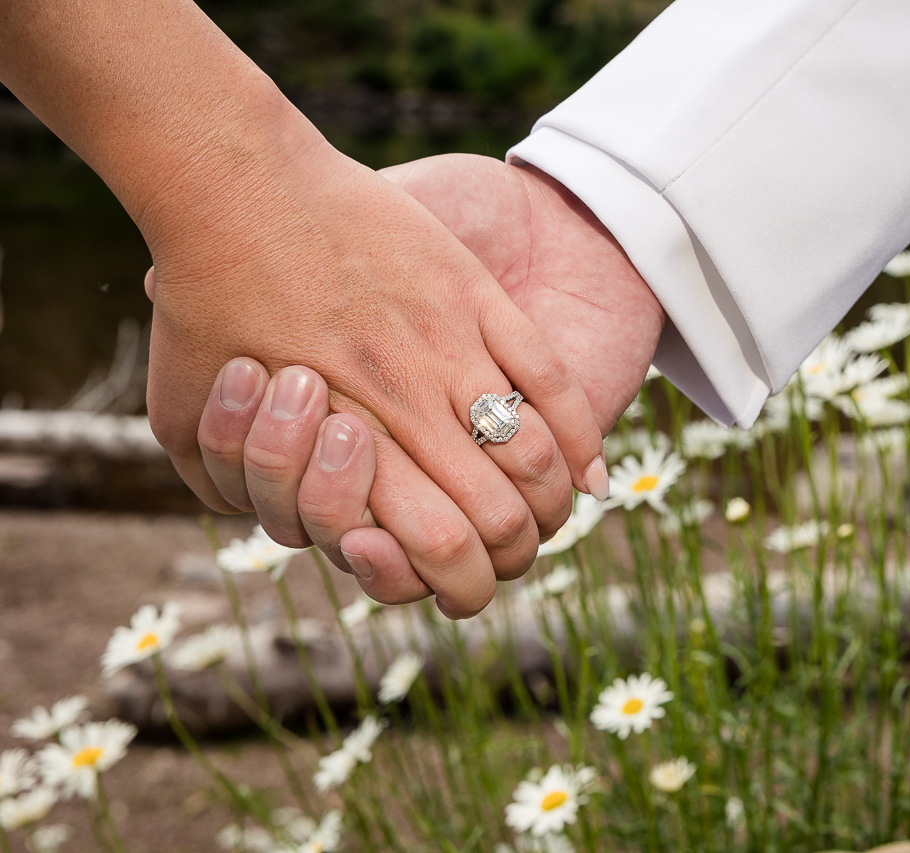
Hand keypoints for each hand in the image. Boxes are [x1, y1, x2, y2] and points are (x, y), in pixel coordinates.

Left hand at [2, 0, 614, 615]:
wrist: (236, 181)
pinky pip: (549, 379)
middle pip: (497, 517)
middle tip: (514, 552)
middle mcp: (405, 407)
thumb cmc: (202, 300)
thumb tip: (280, 532)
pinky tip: (588, 469)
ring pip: (532, 454)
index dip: (462, 582)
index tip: (463, 580)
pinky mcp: (475, 295)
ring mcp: (448, 348)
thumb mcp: (182, 418)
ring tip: (553, 511)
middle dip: (515, 552)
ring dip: (552, 498)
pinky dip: (578, 434)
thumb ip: (227, 485)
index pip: (435, 550)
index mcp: (344, 447)